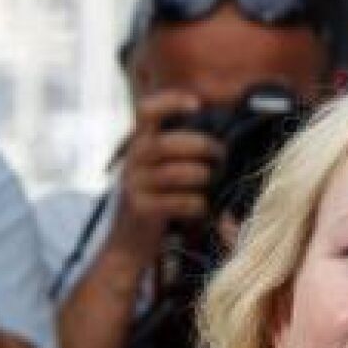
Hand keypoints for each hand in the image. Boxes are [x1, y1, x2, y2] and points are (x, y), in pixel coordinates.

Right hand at [107, 90, 222, 264]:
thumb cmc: (154, 204)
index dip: (170, 101)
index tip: (196, 105)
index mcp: (137, 146)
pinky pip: (180, 202)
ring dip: (203, 176)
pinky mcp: (142, 211)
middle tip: (221, 155)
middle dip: (202, 146)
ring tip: (214, 182)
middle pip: (167, 143)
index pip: (145, 111)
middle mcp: (132, 162)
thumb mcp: (156, 172)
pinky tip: (204, 208)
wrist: (126, 246)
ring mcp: (134, 187)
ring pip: (177, 173)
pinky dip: (198, 204)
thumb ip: (176, 152)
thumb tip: (219, 138)